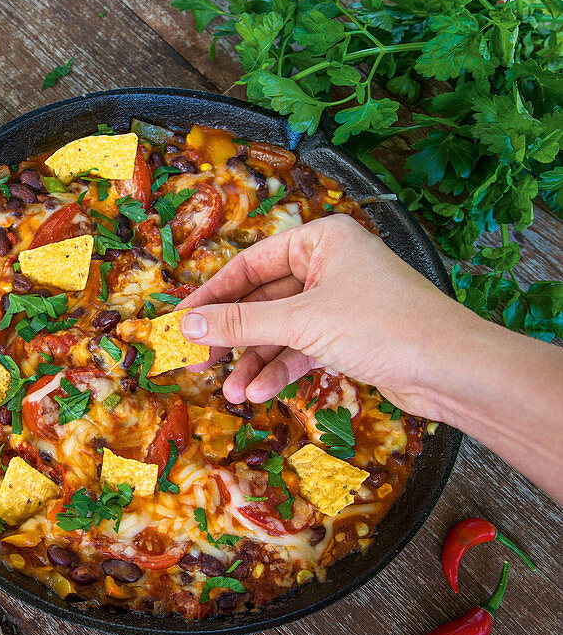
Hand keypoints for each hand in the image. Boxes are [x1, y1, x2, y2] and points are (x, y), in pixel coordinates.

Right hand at [176, 214, 479, 418]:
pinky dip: (281, 370)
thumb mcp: (301, 322)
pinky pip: (302, 349)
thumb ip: (241, 323)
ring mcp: (340, 302)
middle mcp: (329, 265)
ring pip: (281, 329)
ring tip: (231, 391)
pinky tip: (259, 393)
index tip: (182, 321)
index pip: (249, 263)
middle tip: (199, 361)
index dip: (213, 295)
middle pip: (263, 299)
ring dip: (255, 361)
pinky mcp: (350, 336)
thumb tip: (187, 325)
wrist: (452, 369)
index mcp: (320, 241)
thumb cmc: (384, 325)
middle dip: (234, 336)